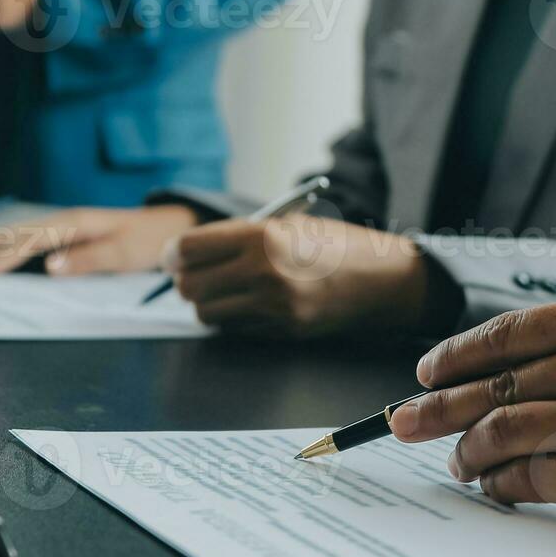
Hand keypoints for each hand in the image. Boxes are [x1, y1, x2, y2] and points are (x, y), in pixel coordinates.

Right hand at [0, 206, 196, 275]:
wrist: (167, 228)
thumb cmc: (148, 242)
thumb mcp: (124, 254)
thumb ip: (89, 260)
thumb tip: (49, 266)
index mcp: (73, 223)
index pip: (28, 241)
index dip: (1, 256)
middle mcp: (62, 221)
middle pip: (11, 234)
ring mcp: (60, 227)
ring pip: (13, 236)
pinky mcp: (62, 236)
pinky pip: (24, 242)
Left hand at [166, 216, 431, 337]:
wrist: (382, 280)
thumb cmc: (335, 245)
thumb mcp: (286, 224)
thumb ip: (238, 237)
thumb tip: (189, 253)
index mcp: (262, 237)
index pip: (189, 249)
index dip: (174, 253)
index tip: (174, 255)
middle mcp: (263, 274)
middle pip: (190, 286)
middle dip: (186, 280)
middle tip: (194, 272)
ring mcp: (272, 308)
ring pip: (206, 314)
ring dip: (206, 302)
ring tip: (224, 288)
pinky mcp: (280, 332)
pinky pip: (233, 329)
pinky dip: (231, 318)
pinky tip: (250, 302)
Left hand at [386, 299, 555, 531]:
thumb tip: (516, 372)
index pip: (510, 333)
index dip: (457, 355)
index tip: (426, 373)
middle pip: (492, 385)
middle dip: (435, 408)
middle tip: (401, 422)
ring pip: (502, 432)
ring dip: (467, 454)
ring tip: (459, 465)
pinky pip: (533, 479)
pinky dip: (503, 486)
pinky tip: (497, 489)